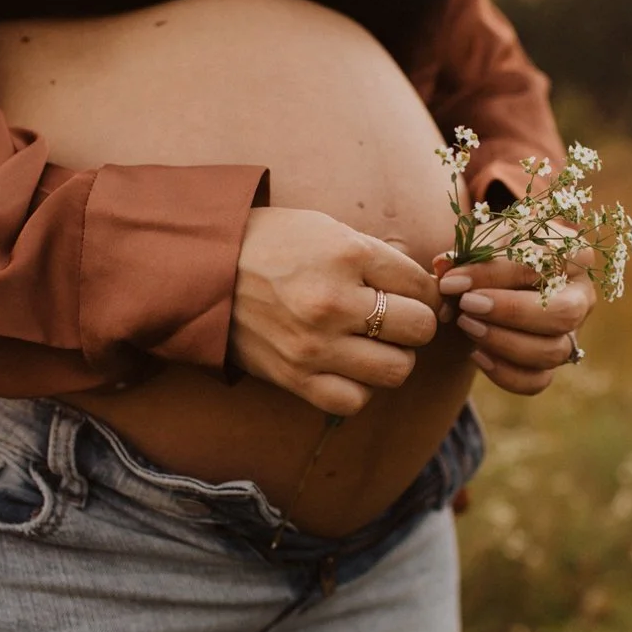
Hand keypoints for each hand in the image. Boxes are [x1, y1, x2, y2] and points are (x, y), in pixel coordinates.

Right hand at [231, 207, 441, 416]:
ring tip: (373, 344)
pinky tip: (348, 368)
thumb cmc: (273, 244)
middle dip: (415, 324)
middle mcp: (333, 302)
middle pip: (419, 329)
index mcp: (347, 255)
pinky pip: (353, 400)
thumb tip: (427, 287)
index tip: (409, 293)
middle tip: (395, 318)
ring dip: (392, 358)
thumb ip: (378, 258)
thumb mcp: (328, 230)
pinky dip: (360, 387)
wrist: (205, 269)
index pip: (421, 286)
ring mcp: (313, 345)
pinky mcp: (293, 377)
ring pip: (396, 370)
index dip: (424, 291)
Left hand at [432, 240, 596, 395]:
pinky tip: (476, 354)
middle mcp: (581, 297)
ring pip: (551, 351)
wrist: (496, 280)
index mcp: (574, 256)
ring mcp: (571, 333)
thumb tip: (443, 265)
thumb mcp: (484, 242)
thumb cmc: (495, 253)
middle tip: (466, 305)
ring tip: (466, 324)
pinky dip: (505, 373)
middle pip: (562, 314)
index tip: (451, 281)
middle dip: (511, 312)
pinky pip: (537, 380)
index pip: (541, 266)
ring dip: (503, 341)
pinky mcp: (553, 362)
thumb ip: (465, 252)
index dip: (493, 274)